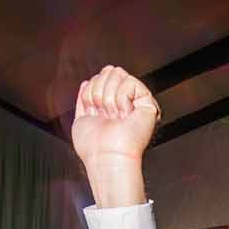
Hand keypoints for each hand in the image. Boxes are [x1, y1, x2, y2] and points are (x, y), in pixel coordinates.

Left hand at [71, 66, 158, 207]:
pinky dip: (122, 99)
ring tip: (114, 116)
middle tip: (105, 115)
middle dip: (99, 92)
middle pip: (107, 72)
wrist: (105, 156)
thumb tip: (88, 82)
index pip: (98, 78)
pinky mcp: (147, 102)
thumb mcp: (81, 119)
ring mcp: (135, 101)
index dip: (90, 91)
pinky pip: (130, 82)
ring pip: (117, 74)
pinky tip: (124, 114)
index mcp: (109, 105)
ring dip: (109, 98)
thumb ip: (84, 99)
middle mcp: (123, 102)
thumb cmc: (94, 148)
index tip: (93, 111)